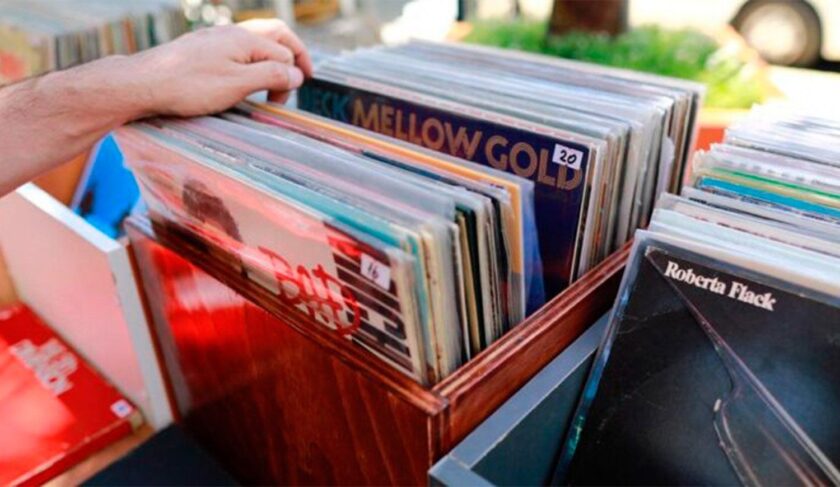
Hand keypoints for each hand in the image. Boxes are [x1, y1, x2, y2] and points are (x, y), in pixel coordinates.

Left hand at [130, 19, 312, 116]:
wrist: (143, 83)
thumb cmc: (189, 86)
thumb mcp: (237, 84)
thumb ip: (270, 76)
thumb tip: (296, 74)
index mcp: (245, 39)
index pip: (284, 53)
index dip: (293, 76)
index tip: (285, 101)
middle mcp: (232, 33)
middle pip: (275, 35)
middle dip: (292, 55)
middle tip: (301, 77)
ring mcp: (216, 39)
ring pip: (256, 42)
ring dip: (272, 59)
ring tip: (273, 82)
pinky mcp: (203, 49)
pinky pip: (238, 50)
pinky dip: (252, 62)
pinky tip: (244, 79)